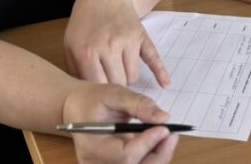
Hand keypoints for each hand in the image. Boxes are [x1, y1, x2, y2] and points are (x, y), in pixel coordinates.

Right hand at [64, 83, 178, 163]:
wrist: (78, 109)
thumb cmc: (93, 100)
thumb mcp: (114, 94)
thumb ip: (139, 104)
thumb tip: (164, 118)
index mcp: (92, 146)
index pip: (125, 155)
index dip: (148, 144)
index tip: (165, 128)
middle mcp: (95, 163)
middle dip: (159, 154)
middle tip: (173, 135)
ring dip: (158, 156)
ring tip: (166, 136)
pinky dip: (151, 157)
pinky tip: (158, 142)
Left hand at [65, 0, 169, 86]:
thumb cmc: (85, 23)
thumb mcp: (70, 45)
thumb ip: (75, 70)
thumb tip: (87, 94)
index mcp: (87, 52)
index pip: (98, 86)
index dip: (99, 90)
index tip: (99, 91)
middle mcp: (108, 47)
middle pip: (117, 83)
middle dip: (114, 85)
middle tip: (109, 79)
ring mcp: (127, 41)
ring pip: (133, 76)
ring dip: (127, 77)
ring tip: (119, 69)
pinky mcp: (141, 37)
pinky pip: (153, 58)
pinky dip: (160, 72)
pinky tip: (165, 84)